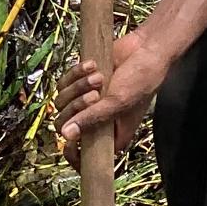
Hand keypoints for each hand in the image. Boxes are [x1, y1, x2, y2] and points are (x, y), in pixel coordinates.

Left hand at [56, 33, 169, 160]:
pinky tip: (93, 65)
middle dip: (77, 108)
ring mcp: (85, 102)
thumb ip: (93, 119)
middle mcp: (95, 121)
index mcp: (109, 136)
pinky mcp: (79, 82)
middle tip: (94, 95)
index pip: (84, 156)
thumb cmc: (140, 80)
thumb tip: (67, 135)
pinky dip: (76, 73)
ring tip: (99, 76)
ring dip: (78, 86)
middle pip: (65, 124)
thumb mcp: (118, 102)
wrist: (144, 49)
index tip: (68, 145)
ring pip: (62, 102)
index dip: (73, 155)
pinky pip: (63, 83)